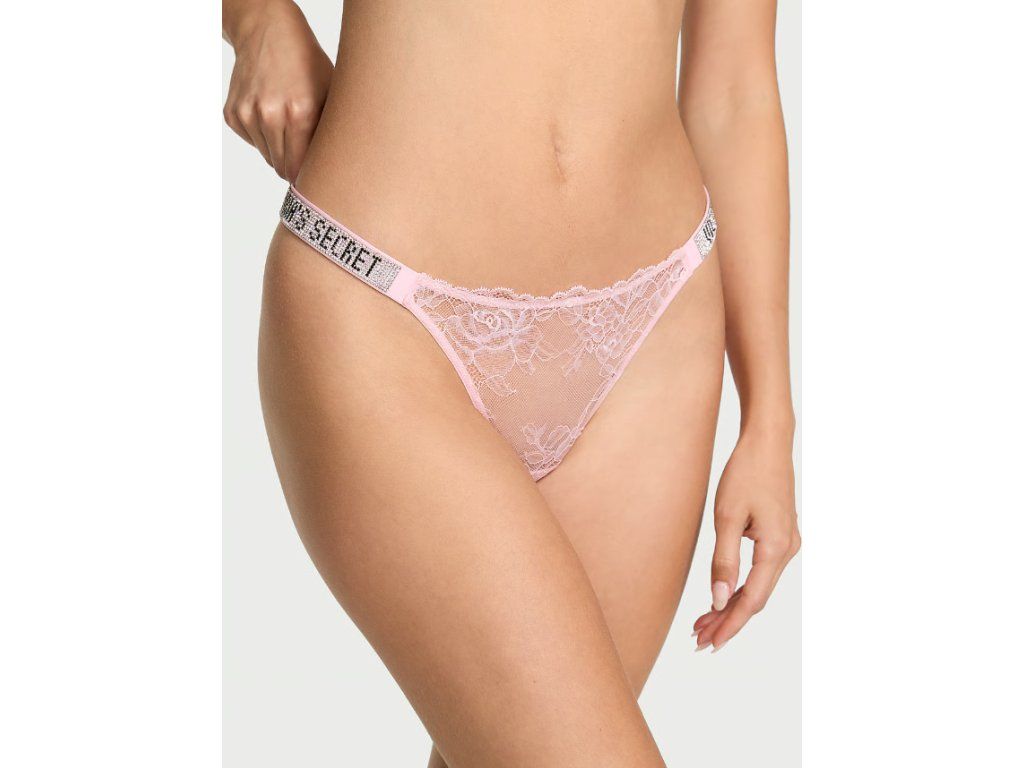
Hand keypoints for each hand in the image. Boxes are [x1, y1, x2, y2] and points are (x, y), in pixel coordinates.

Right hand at [223, 0, 332, 180]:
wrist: (267, 32)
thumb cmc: (306, 64)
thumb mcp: (331, 94)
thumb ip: (330, 133)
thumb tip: (330, 172)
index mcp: (300, 113)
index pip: (300, 168)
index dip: (308, 176)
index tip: (315, 177)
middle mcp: (270, 115)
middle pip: (282, 167)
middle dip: (294, 166)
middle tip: (305, 155)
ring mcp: (247, 114)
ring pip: (267, 156)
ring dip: (279, 150)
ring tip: (288, 125)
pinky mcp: (232, 114)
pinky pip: (252, 142)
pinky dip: (262, 136)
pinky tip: (270, 114)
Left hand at [693, 426, 799, 651]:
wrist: (767, 442)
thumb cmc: (746, 473)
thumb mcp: (727, 516)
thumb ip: (724, 560)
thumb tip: (718, 599)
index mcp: (776, 548)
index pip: (751, 600)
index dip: (729, 625)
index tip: (709, 643)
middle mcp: (787, 550)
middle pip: (756, 598)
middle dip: (727, 621)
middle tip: (699, 640)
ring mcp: (786, 543)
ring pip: (758, 587)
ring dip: (732, 606)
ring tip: (704, 624)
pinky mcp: (779, 535)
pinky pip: (760, 572)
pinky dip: (740, 586)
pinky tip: (722, 594)